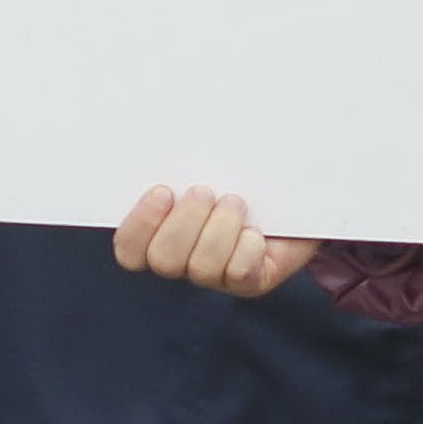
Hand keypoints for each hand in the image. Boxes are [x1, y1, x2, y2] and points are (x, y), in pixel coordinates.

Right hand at [116, 183, 314, 299]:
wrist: (293, 194)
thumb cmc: (241, 174)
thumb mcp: (210, 164)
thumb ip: (184, 165)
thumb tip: (166, 141)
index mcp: (160, 233)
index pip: (129, 249)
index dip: (139, 225)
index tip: (163, 191)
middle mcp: (183, 261)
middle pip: (163, 260)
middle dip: (184, 223)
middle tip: (204, 192)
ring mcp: (215, 276)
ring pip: (201, 267)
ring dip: (220, 229)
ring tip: (236, 202)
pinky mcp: (249, 282)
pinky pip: (238, 273)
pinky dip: (247, 247)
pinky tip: (257, 230)